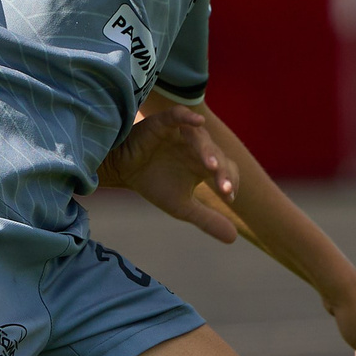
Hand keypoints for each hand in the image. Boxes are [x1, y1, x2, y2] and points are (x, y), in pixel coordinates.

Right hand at [98, 107, 239, 242]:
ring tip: (210, 166)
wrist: (122, 170)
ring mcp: (182, 133)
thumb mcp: (182, 206)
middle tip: (222, 189)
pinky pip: (178, 116)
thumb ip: (207, 219)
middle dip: (221, 172)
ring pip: (201, 139)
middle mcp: (198, 147)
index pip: (227, 170)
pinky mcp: (164, 123)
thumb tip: (233, 239)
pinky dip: (188, 117)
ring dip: (207, 151)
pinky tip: (198, 121)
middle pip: (217, 155)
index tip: (227, 198)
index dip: (230, 182)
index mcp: (205, 163)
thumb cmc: (153, 183)